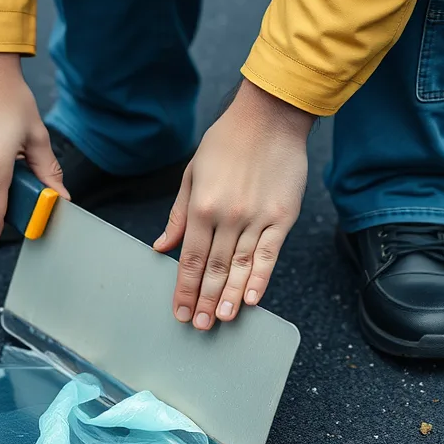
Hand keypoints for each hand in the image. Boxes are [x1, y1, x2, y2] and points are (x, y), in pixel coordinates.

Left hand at [153, 79, 313, 329]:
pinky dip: (260, 278)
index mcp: (201, 207)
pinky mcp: (282, 218)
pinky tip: (252, 299)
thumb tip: (161, 246)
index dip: (184, 289)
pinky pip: (269, 255)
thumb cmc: (226, 142)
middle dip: (204, 300)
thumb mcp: (192, 174)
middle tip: (200, 325)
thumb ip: (178, 214)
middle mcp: (227, 217)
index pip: (189, 259)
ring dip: (229, 297)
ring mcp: (256, 218)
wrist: (269, 117)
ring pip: (240, 267)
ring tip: (221, 319)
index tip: (180, 311)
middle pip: (213, 269)